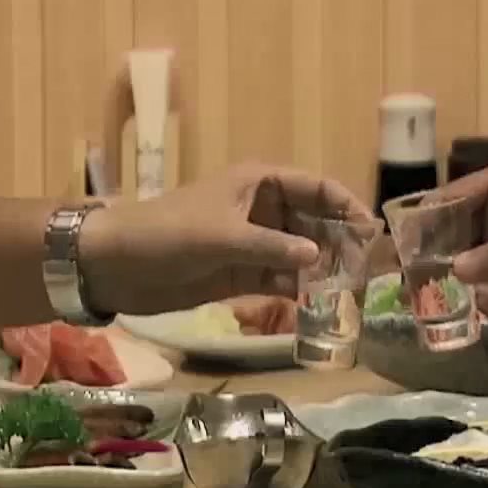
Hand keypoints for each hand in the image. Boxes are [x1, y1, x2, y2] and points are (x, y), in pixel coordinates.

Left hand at [77, 163, 370, 314]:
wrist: (114, 264)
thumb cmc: (166, 235)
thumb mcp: (223, 238)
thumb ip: (273, 249)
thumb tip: (319, 258)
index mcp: (258, 182)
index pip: (316, 187)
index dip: (346, 206)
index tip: (372, 232)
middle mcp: (261, 209)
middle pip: (314, 222)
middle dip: (341, 243)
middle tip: (369, 271)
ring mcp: (250, 243)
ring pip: (299, 254)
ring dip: (322, 270)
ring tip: (351, 293)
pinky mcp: (238, 274)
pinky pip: (279, 279)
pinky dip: (297, 289)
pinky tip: (319, 305)